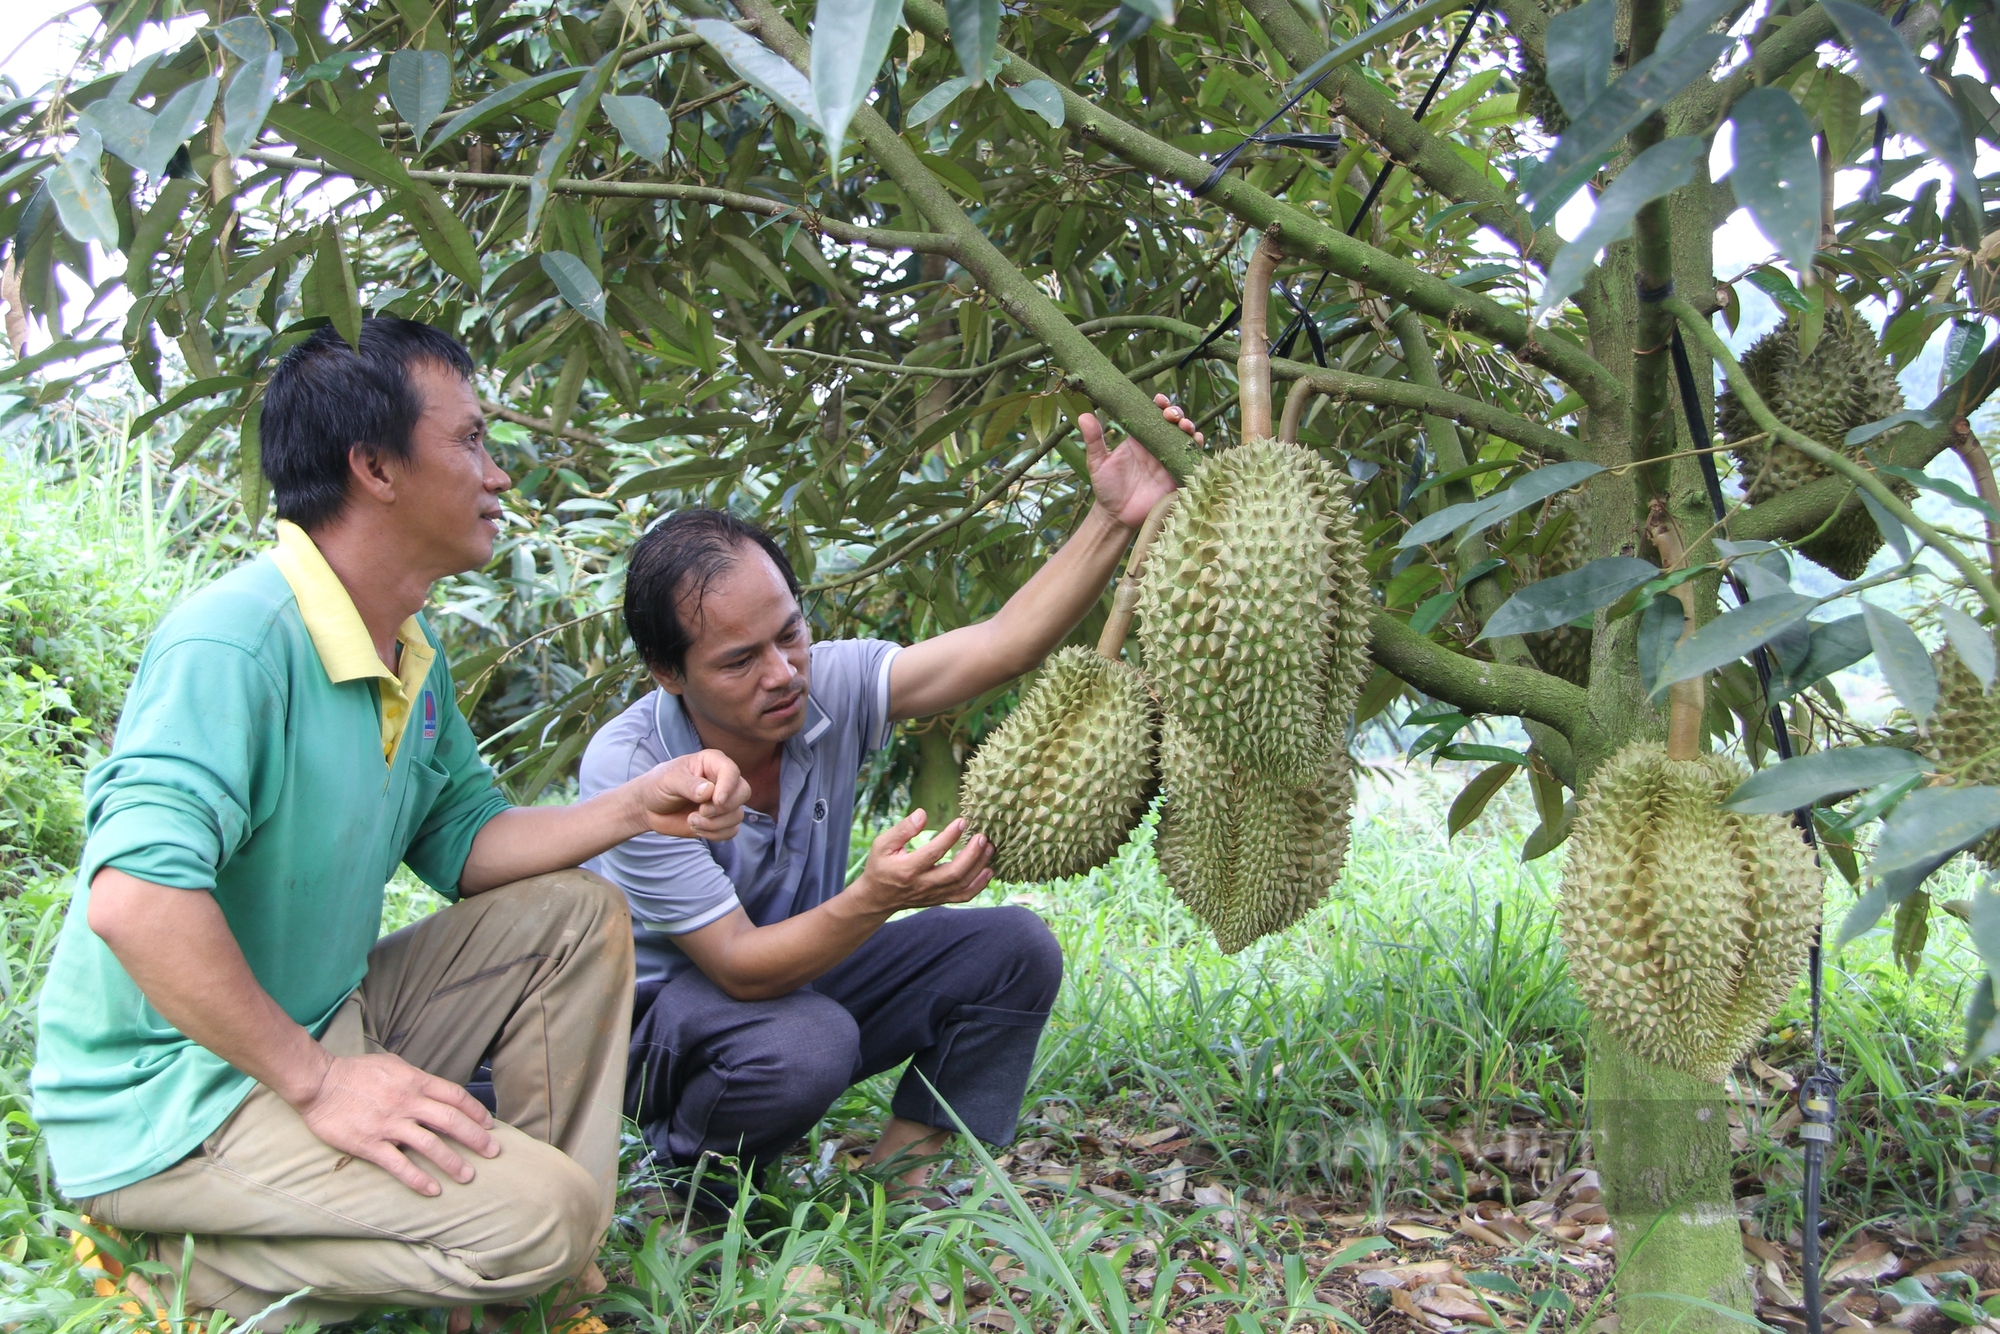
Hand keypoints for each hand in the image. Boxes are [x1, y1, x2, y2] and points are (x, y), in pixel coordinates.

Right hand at [290, 1051, 497, 1195]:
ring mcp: (390, 1124)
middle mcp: (408, 1102)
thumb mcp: (393, 1065)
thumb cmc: (355, 1072)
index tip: (489, 1125)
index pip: (455, 1096)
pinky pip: (399, 1165)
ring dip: (452, 1162)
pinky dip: (418, 1179)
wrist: (319, 1083)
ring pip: (430, 1145)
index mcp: (415, 1082)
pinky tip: (433, 1190)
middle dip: (475, 1138)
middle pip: (451, 1121)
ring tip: (468, 1176)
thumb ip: (416, 1079)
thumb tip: (435, 1091)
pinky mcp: (370, 1144)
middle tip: (493, 1152)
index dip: (476, 1111)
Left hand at [636, 749, 751, 840]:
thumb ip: (688, 785)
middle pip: (743, 792)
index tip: (716, 800)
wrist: (649, 808)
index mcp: (712, 763)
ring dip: (714, 824)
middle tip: (701, 811)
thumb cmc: (657, 786)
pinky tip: (696, 828)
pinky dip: (714, 834)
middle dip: (723, 808)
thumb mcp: (668, 780)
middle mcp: (722, 781)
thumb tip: (709, 792)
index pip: (731, 771)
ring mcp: (723, 802)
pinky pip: (731, 831)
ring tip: (691, 820)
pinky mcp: (720, 821)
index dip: (728, 786)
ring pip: (737, 815)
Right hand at [848, 809, 993, 915]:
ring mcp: (933, 895)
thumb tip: (923, 814)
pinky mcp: (939, 899)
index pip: (933, 853)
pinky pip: (963, 896)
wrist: (877, 898)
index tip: (962, 821)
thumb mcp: (882, 844)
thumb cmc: (880, 866)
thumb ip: (902, 829)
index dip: (949, 836)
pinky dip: (979, 885)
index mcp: (907, 869)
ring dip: (979, 866)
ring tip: (989, 847)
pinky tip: (988, 870)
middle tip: (982, 836)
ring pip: (962, 884)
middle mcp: (922, 885)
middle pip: (954, 873)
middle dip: (972, 854)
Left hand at [1078, 394, 1192, 528]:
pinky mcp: (1177, 476)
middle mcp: (1157, 446)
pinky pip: (1192, 460)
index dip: (1160, 403)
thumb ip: (1094, 439)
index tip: (1159, 400)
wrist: (1116, 515)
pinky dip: (1197, 450)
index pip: (1153, 414)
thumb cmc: (1106, 487)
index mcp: (1140, 438)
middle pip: (1174, 422)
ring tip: (1184, 427)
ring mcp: (1169, 460)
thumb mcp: (1097, 462)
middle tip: (1170, 416)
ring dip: (1189, 428)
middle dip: (1177, 413)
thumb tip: (1083, 415)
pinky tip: (1195, 443)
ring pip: (1186, 438)